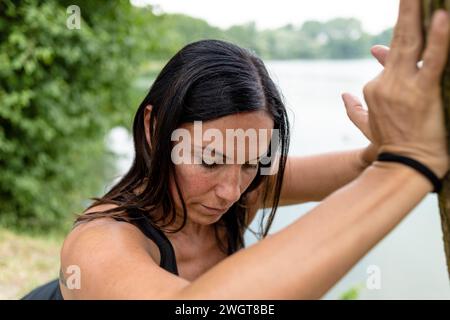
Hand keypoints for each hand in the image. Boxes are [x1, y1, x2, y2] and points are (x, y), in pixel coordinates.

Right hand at [349, 1, 449, 177]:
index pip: (389, 59)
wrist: (403, 168)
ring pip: (411, 44)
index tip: (407, 23)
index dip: (397, 42)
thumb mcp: (368, 127)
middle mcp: (386, 84)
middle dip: (406, 12)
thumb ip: (354, 110)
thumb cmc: (390, 147)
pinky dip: (438, 39)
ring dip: (415, 15)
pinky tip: (442, 18)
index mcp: (375, 89)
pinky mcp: (423, 94)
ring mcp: (403, 88)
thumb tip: (343, 95)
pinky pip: (432, 61)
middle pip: (398, 41)